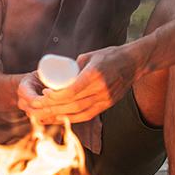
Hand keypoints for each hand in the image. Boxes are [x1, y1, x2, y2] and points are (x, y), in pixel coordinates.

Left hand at [18, 45, 138, 123]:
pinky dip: (73, 118)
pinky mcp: (109, 104)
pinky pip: (88, 115)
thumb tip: (58, 76)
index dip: (56, 95)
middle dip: (53, 107)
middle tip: (39, 106)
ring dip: (60, 115)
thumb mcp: (89, 56)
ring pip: (79, 112)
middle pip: (73, 104)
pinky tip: (61, 119)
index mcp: (94, 75)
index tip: (44, 93)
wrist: (135, 62)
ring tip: (45, 115)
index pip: (72, 91)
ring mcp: (106, 99)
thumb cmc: (110, 55)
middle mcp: (101, 89)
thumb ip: (74, 66)